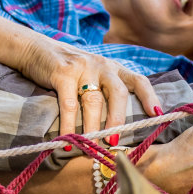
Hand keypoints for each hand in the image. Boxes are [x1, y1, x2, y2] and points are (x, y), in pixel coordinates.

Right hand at [19, 36, 162, 135]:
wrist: (36, 49)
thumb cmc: (70, 69)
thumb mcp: (93, 73)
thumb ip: (105, 91)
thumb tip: (117, 128)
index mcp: (114, 68)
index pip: (138, 80)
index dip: (149, 97)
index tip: (157, 114)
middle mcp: (102, 66)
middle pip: (117, 93)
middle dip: (118, 118)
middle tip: (114, 140)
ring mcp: (82, 68)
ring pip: (93, 101)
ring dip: (93, 126)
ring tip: (91, 145)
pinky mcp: (62, 73)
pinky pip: (69, 104)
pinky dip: (69, 124)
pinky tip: (68, 138)